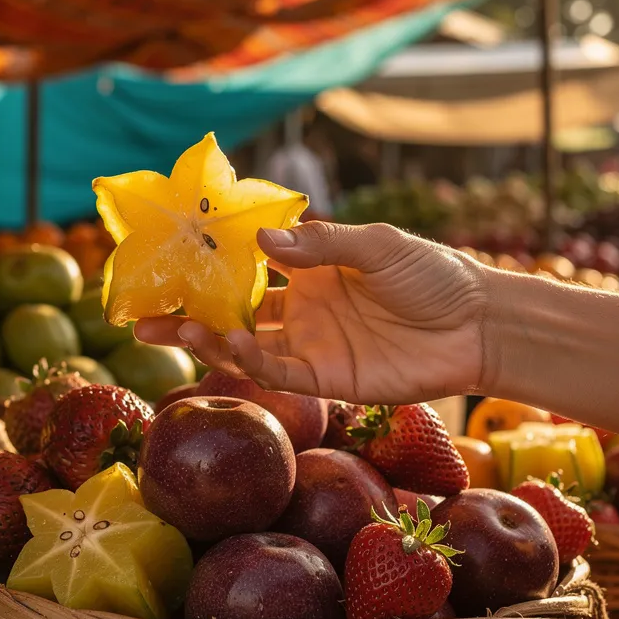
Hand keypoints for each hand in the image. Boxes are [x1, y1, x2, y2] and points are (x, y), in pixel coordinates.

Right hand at [134, 221, 490, 402]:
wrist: (478, 325)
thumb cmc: (432, 274)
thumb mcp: (376, 245)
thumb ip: (319, 245)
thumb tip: (259, 238)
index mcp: (309, 268)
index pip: (246, 264)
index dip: (206, 263)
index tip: (166, 256)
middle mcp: (300, 308)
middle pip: (230, 311)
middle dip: (186, 312)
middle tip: (139, 312)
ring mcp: (310, 345)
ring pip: (243, 346)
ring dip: (207, 338)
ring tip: (172, 327)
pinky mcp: (327, 380)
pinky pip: (277, 374)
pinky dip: (249, 361)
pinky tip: (227, 344)